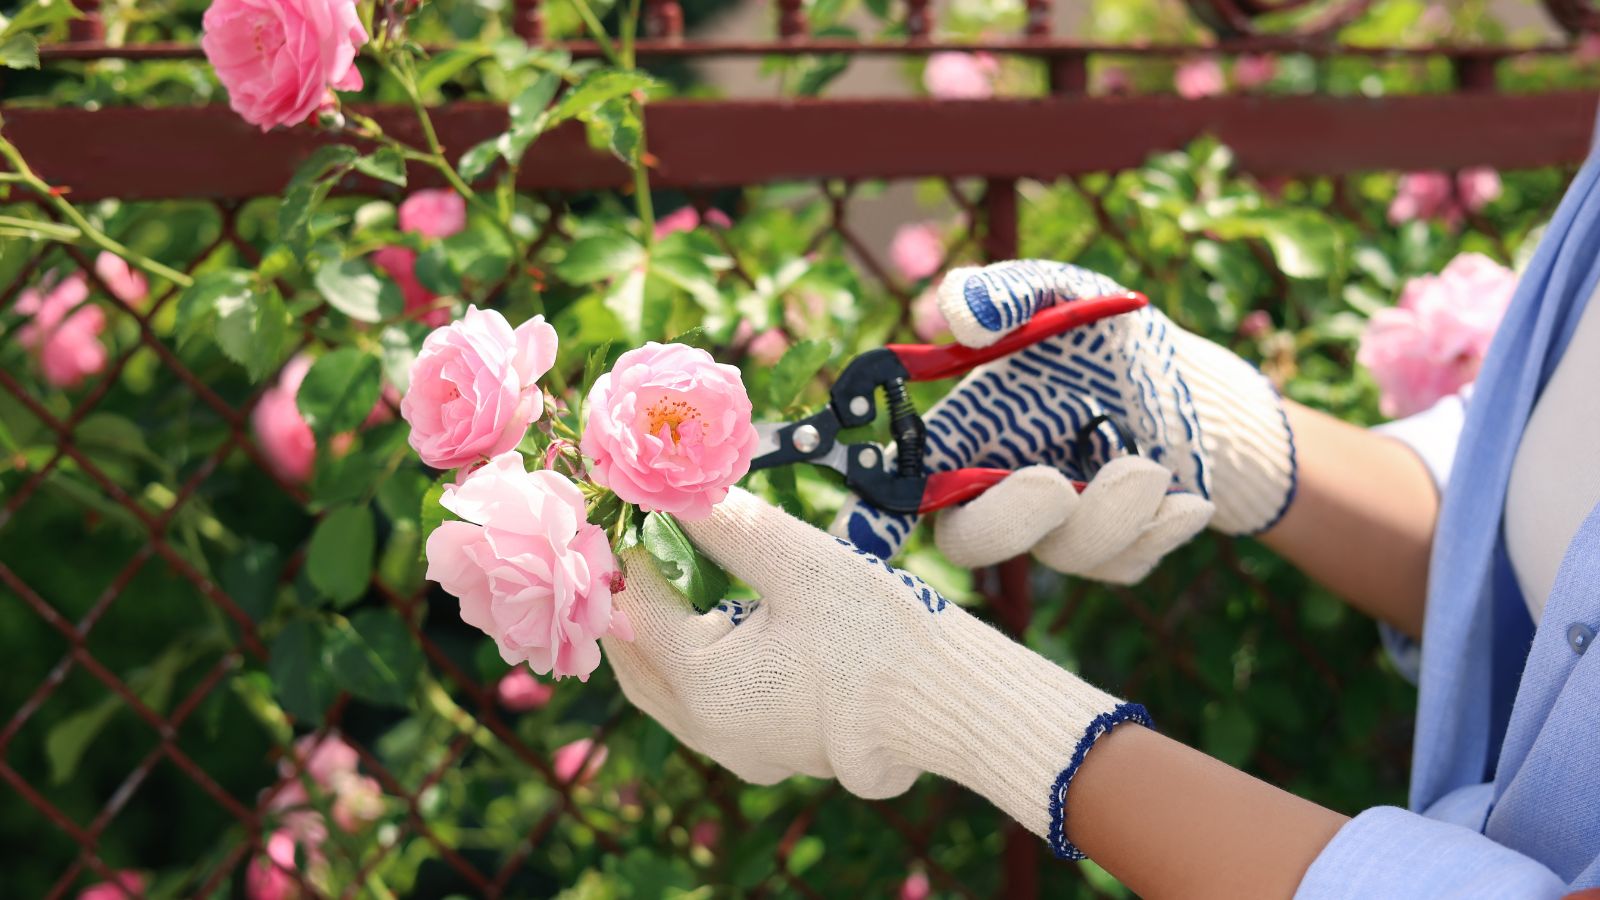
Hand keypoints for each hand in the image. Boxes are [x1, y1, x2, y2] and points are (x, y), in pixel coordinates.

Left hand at [602, 488, 1148, 857]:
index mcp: (704, 684)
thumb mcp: (798, 561)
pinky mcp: (767, 754)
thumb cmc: (878, 631)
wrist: (950, 702)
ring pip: (663, 692)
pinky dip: (688, 666)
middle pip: (633, 660)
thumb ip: (727, 524)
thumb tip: (674, 485)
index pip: (642, 604)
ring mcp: (737, 751)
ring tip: (659, 578)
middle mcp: (708, 730)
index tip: (634, 503)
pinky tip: (706, 624)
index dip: (632, 548)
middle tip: (627, 545)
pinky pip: (701, 709)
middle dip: (625, 602)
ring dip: (653, 638)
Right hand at [835, 259, 1293, 579]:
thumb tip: (960, 316)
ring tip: (1148, 464)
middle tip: (1052, 482)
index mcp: (964, 432)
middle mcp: (998, 489)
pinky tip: (1182, 493)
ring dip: (1111, 512)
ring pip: (1063, 553)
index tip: (860, 537)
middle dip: (1007, 523)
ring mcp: (1056, 528)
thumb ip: (1004, 292)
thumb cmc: (1097, 333)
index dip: (873, 516)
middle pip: (967, 541)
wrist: (1183, 376)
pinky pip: (1126, 563)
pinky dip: (1161, 525)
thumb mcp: (1058, 290)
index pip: (902, 484)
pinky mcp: (1115, 551)